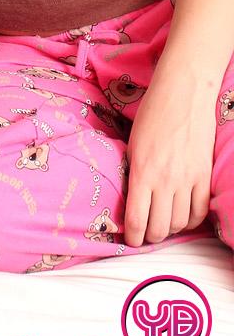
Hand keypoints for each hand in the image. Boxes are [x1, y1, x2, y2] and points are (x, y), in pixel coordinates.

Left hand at [124, 67, 214, 246]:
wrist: (183, 95)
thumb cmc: (152, 114)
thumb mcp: (132, 143)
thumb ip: (132, 171)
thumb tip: (131, 196)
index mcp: (142, 172)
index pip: (136, 220)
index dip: (133, 237)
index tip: (131, 240)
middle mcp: (165, 181)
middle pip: (159, 228)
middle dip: (150, 236)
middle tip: (146, 233)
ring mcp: (187, 181)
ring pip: (179, 223)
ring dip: (169, 229)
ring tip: (162, 224)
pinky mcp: (204, 177)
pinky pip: (199, 212)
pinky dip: (190, 220)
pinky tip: (182, 216)